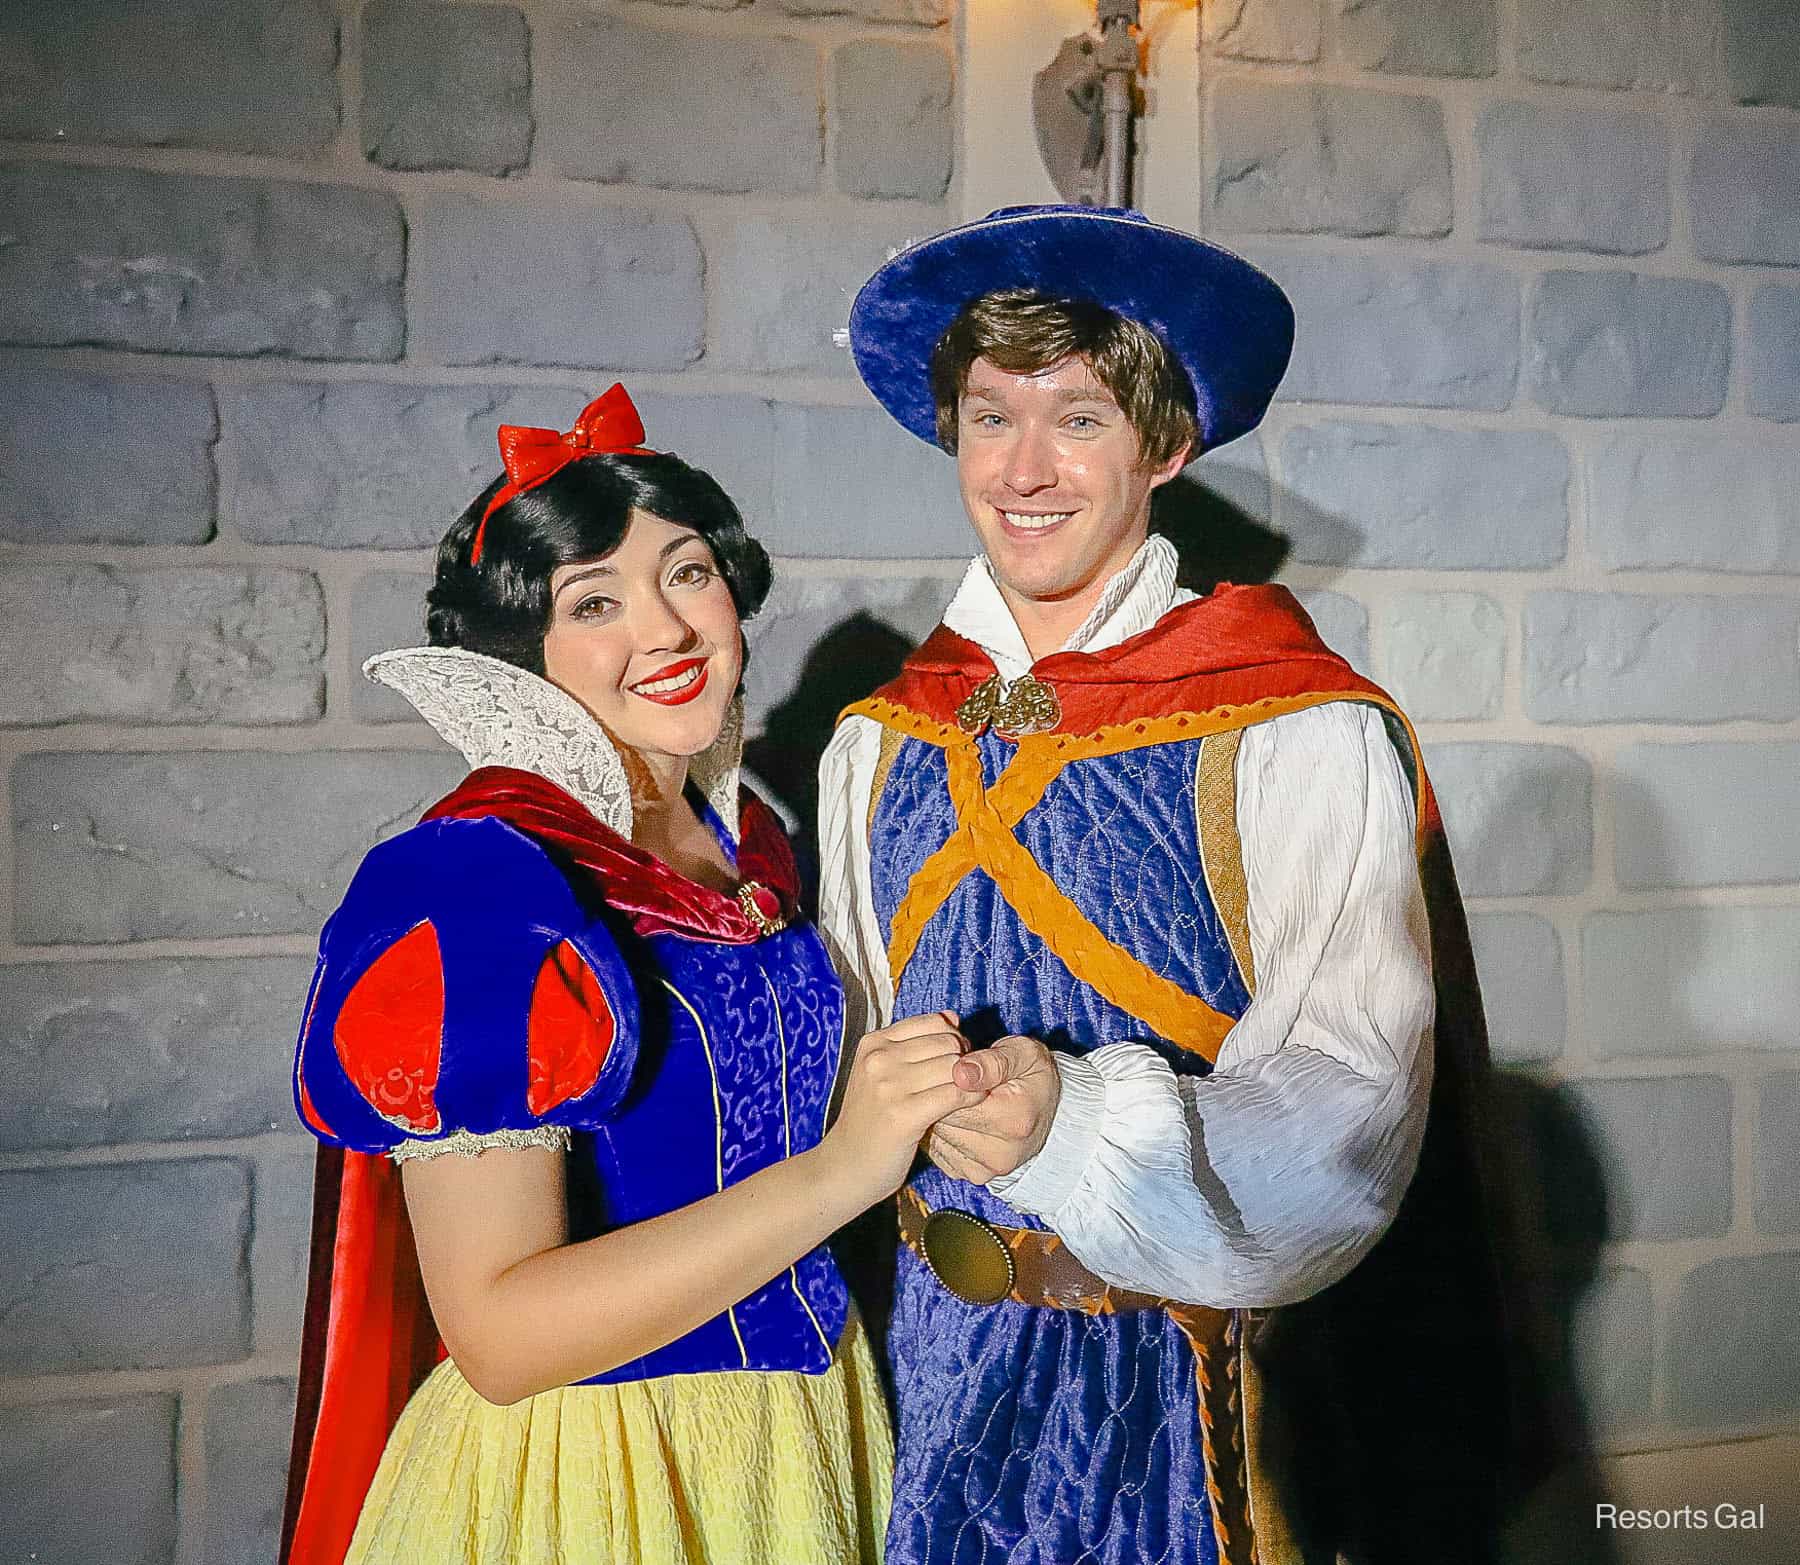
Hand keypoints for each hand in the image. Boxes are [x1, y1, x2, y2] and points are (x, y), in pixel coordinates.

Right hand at [820, 1012, 987, 1203]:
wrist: (844, 1167)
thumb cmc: (869, 1121)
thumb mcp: (881, 1074)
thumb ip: (915, 1043)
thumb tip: (951, 1016)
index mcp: (873, 1043)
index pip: (934, 1022)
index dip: (953, 1040)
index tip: (954, 1061)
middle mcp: (878, 1059)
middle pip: (948, 1043)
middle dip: (965, 1060)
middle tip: (964, 1081)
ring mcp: (889, 1086)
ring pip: (955, 1067)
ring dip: (971, 1081)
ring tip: (969, 1094)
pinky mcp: (903, 1115)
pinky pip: (955, 1094)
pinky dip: (972, 1098)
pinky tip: (971, 1106)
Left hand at [926, 1035, 1060, 1185]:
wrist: (1052, 1112)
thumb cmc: (1033, 1077)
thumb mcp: (1023, 1054)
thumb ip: (991, 1061)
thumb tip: (959, 1073)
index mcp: (1013, 1121)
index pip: (954, 1102)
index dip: (949, 1080)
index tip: (961, 1070)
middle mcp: (1001, 1153)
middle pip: (943, 1122)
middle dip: (945, 1099)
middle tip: (963, 1086)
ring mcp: (987, 1169)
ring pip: (939, 1137)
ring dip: (944, 1117)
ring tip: (967, 1103)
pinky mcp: (974, 1175)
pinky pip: (941, 1151)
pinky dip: (946, 1134)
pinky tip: (965, 1121)